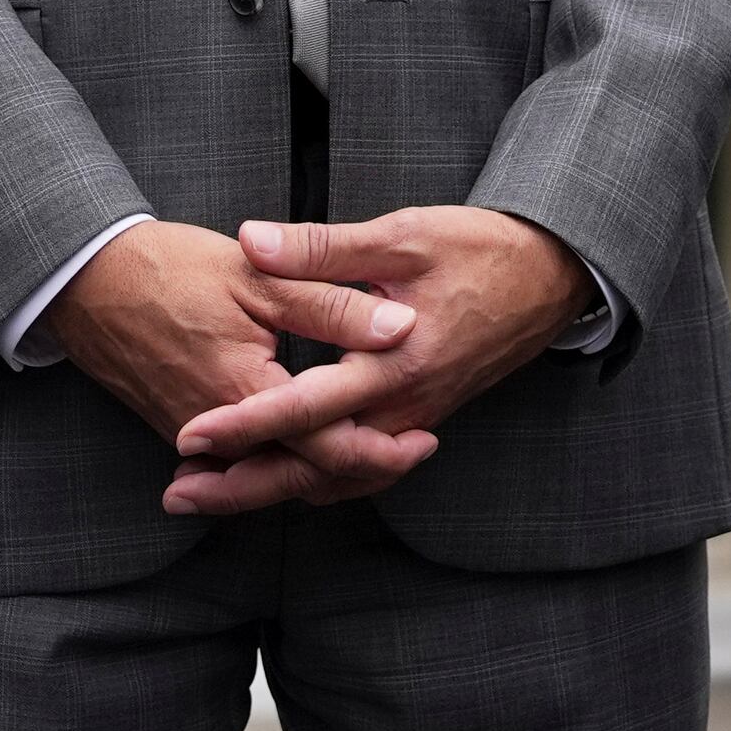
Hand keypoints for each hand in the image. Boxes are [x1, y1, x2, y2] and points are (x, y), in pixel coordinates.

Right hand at [37, 219, 415, 444]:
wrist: (87, 282)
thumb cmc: (172, 269)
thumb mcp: (260, 276)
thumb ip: (331, 305)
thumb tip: (401, 327)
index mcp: (246, 393)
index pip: (327, 448)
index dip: (382, 450)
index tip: (425, 439)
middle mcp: (221, 432)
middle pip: (302, 476)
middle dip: (362, 472)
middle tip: (414, 454)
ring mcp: (197, 436)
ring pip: (271, 474)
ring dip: (323, 471)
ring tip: (379, 455)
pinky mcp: (181, 430)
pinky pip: (242, 462)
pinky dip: (282, 462)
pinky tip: (312, 448)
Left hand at [160, 207, 588, 515]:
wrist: (552, 275)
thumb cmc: (481, 249)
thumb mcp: (402, 235)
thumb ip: (322, 247)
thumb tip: (253, 241)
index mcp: (395, 362)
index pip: (307, 408)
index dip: (245, 425)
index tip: (190, 437)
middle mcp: (404, 407)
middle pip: (315, 468)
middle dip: (243, 487)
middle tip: (178, 495)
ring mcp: (415, 419)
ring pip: (338, 477)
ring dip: (273, 488)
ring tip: (210, 492)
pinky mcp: (421, 418)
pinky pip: (362, 467)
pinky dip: (317, 479)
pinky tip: (283, 475)